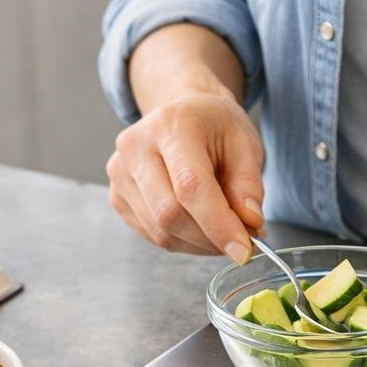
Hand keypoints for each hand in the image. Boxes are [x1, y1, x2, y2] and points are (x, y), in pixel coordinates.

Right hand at [107, 91, 265, 260]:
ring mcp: (120, 172)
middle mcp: (136, 146)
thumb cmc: (215, 128)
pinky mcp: (117, 196)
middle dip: (211, 238)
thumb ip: (249, 184)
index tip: (244, 251)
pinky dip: (183, 241)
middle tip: (242, 238)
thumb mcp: (245, 144)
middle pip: (170, 214)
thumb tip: (249, 222)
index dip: (218, 225)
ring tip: (222, 228)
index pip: (190, 186)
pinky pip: (152, 235)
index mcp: (172, 125)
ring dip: (199, 243)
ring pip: (161, 231)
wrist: (183, 115)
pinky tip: (199, 225)